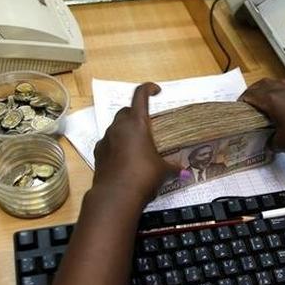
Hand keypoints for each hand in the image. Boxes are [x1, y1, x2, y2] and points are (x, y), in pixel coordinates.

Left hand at [93, 83, 177, 205]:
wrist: (116, 195)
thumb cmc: (143, 176)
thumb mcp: (163, 171)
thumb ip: (174, 168)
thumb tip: (186, 172)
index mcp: (137, 123)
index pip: (140, 95)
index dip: (148, 88)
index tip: (156, 91)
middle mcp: (119, 127)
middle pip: (126, 110)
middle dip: (136, 113)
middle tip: (147, 124)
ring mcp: (106, 139)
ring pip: (115, 126)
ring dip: (126, 130)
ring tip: (137, 144)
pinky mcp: (98, 153)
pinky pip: (108, 142)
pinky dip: (116, 144)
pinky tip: (124, 157)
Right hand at [239, 78, 284, 154]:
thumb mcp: (281, 143)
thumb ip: (270, 142)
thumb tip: (269, 142)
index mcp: (271, 99)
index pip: (249, 95)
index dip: (241, 103)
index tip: (236, 112)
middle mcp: (280, 90)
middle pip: (260, 85)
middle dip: (251, 93)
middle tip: (246, 106)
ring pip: (273, 83)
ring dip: (264, 90)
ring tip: (260, 103)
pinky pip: (284, 88)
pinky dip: (277, 93)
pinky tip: (278, 106)